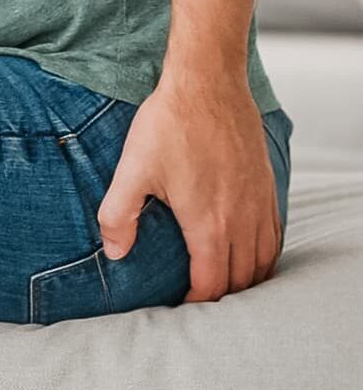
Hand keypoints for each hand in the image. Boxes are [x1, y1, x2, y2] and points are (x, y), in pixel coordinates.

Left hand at [96, 67, 283, 302]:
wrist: (207, 83)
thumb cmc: (168, 125)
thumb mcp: (132, 170)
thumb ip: (119, 216)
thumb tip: (114, 253)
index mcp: (209, 225)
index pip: (211, 285)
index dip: (195, 303)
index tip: (180, 306)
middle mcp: (242, 220)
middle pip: (241, 279)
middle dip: (221, 297)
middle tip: (199, 301)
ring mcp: (259, 203)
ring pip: (264, 260)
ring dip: (246, 279)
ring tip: (224, 284)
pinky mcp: (267, 185)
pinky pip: (275, 233)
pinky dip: (264, 253)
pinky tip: (248, 249)